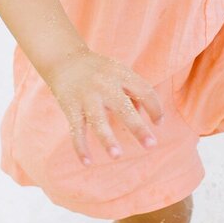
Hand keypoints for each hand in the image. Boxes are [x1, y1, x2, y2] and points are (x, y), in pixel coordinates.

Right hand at [45, 48, 163, 165]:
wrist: (64, 59)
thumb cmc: (99, 70)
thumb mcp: (118, 72)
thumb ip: (133, 93)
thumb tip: (146, 118)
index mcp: (121, 74)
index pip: (144, 91)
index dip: (155, 107)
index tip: (159, 123)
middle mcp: (105, 85)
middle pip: (124, 107)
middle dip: (138, 127)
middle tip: (151, 145)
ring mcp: (87, 97)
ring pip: (98, 120)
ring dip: (107, 139)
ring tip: (117, 156)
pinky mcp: (70, 107)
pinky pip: (76, 130)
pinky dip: (80, 147)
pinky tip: (88, 163)